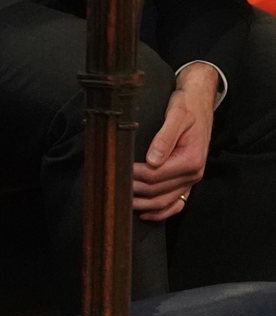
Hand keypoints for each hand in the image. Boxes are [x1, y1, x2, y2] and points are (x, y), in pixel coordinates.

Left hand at [132, 63, 216, 220]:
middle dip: (136, 191)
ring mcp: (191, 179)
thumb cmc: (187, 106)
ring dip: (145, 205)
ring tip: (124, 202)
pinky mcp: (188, 179)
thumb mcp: (177, 115)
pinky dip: (161, 211)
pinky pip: (176, 202)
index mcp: (191, 159)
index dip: (135, 176)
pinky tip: (146, 213)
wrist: (201, 102)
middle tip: (114, 186)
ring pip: (166, 202)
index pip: (157, 175)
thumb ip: (165, 137)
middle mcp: (194, 173)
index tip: (119, 171)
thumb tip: (152, 160)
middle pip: (158, 191)